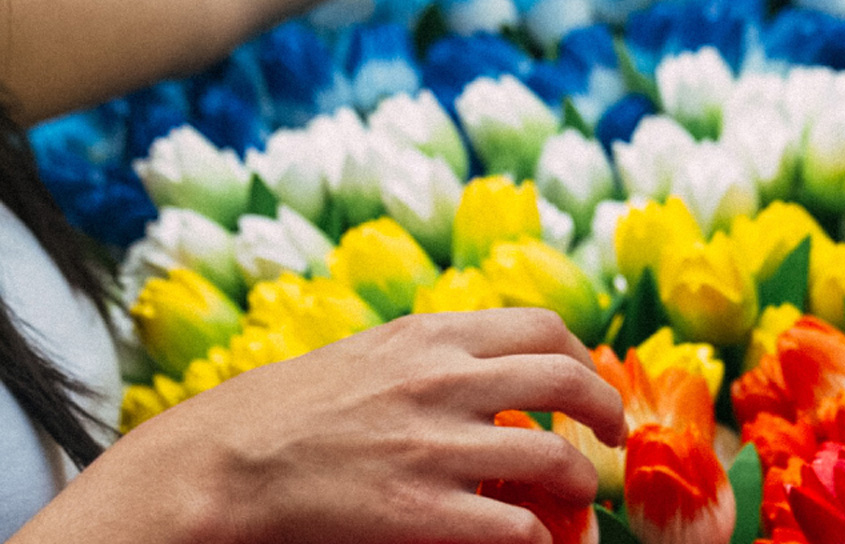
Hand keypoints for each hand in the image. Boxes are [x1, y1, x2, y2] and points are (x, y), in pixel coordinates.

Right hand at [36, 308, 624, 543]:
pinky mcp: (419, 510)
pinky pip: (514, 528)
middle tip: (612, 437)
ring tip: (580, 497)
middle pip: (565, 381)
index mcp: (432, 337)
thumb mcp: (371, 351)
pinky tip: (537, 542)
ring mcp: (435, 446)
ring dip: (581, 482)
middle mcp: (443, 382)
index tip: (588, 381)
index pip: (540, 327)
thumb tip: (493, 360)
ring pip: (552, 458)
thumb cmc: (294, 406)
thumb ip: (436, 352)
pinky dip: (540, 539)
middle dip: (605, 410)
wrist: (227, 460)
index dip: (582, 355)